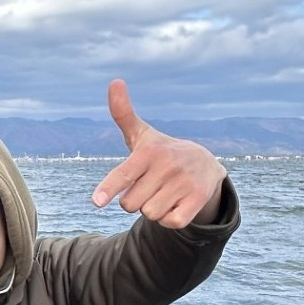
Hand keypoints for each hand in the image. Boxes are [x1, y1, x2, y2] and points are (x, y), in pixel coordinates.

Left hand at [91, 79, 224, 228]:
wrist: (206, 164)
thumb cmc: (161, 152)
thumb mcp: (142, 135)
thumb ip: (123, 114)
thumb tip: (114, 81)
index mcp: (149, 151)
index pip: (124, 174)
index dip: (109, 188)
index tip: (96, 202)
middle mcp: (167, 166)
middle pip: (129, 203)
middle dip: (134, 200)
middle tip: (148, 186)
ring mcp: (184, 183)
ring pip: (149, 215)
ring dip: (151, 209)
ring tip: (163, 192)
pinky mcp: (197, 200)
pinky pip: (169, 223)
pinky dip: (168, 219)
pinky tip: (175, 204)